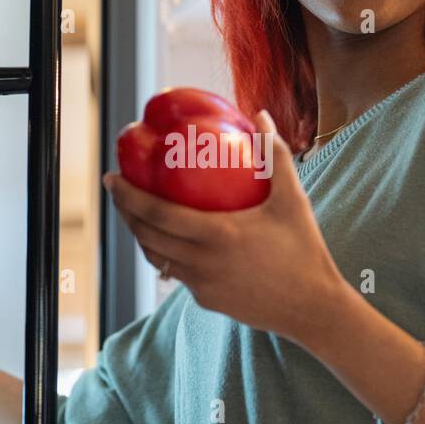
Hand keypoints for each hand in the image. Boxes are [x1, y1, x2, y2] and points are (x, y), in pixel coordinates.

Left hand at [102, 109, 348, 347]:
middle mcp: (201, 263)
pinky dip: (167, 254)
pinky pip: (177, 274)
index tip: (111, 177)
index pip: (157, 213)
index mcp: (217, 234)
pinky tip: (171, 240)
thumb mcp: (292, 199)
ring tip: (137, 214)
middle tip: (119, 190)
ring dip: (141, 235)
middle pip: (146, 236)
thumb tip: (259, 115)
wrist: (313, 308)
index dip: (127, 196)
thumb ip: (274, 154)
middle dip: (125, 213)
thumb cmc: (304, 249)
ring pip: (157, 258)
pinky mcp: (207, 300)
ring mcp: (201, 286)